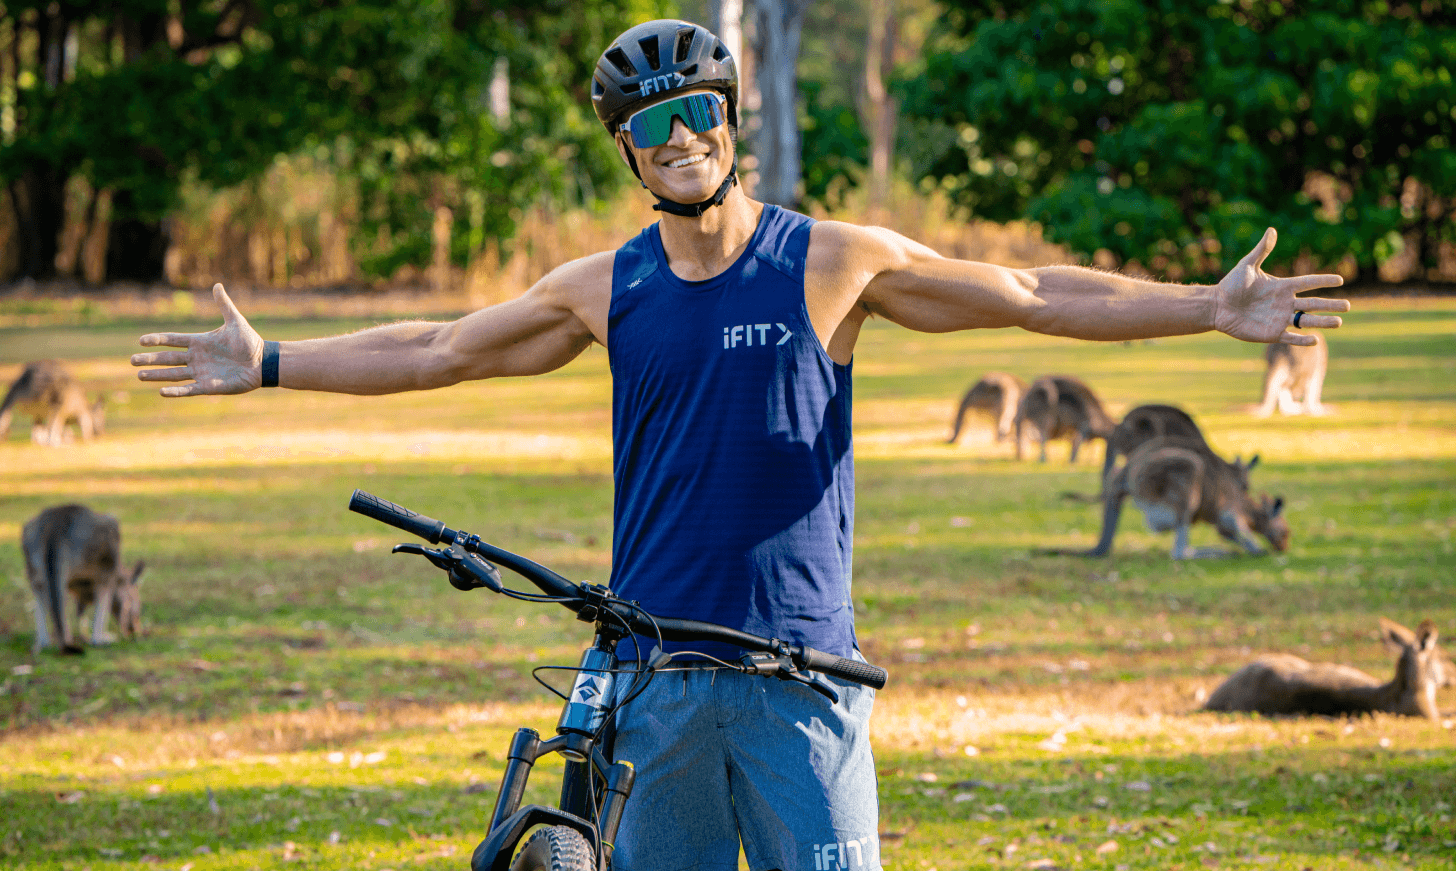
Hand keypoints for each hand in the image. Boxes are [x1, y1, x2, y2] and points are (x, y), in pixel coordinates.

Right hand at [131, 284, 264, 395]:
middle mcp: (196, 358)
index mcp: (199, 342)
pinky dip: (176, 391)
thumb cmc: (250, 342)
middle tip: (132, 360)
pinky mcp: (209, 386)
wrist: (263, 362)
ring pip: (173, 374)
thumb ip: (224, 304)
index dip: (157, 340)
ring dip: (157, 375)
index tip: (141, 340)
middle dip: (150, 360)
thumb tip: (217, 285)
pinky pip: (189, 390)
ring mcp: (201, 373)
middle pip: (168, 358)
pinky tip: (161, 392)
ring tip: (139, 376)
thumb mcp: (235, 321)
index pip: (172, 340)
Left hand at [1212, 228, 1349, 344]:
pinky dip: (1302, 339)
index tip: (1340, 280)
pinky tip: (1315, 339)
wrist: (1216, 306)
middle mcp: (1285, 303)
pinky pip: (1290, 338)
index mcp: (1282, 286)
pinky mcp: (1271, 333)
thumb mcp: (1247, 265)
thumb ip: (1261, 250)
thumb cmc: (1231, 285)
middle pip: (1313, 304)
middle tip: (1348, 306)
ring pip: (1306, 321)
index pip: (1308, 283)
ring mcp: (1279, 319)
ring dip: (1323, 322)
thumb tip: (1272, 230)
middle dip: (1331, 305)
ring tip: (1339, 322)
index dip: (1323, 281)